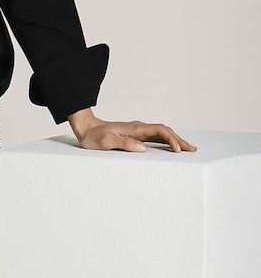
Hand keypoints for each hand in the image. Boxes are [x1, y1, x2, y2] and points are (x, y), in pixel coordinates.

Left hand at [73, 117, 196, 152]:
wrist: (86, 129)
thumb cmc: (93, 137)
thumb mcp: (106, 142)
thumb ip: (123, 144)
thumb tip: (142, 148)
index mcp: (134, 128)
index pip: (159, 130)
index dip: (171, 139)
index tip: (177, 149)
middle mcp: (138, 128)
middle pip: (164, 131)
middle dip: (179, 140)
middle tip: (192, 149)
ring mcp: (138, 131)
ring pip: (161, 133)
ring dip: (175, 140)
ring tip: (187, 149)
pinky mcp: (135, 135)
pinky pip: (154, 137)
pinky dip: (165, 141)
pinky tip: (171, 147)